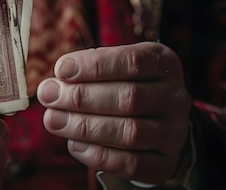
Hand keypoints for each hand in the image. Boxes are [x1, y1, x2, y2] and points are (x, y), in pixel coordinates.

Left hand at [37, 42, 190, 184]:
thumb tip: (53, 85)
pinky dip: (98, 155)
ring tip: (54, 120)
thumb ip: (86, 71)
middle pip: (129, 98)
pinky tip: (74, 144)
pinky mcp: (165, 163)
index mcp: (164, 63)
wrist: (157, 121)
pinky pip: (131, 164)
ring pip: (130, 132)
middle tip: (50, 96)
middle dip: (82, 98)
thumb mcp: (114, 67)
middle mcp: (175, 97)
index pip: (132, 62)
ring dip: (85, 127)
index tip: (61, 70)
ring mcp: (174, 132)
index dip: (95, 66)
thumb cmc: (125, 85)